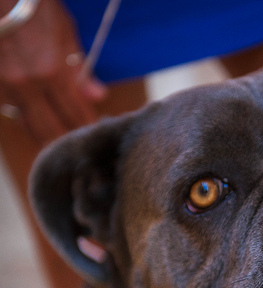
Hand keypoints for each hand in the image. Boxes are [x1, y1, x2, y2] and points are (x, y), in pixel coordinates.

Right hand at [0, 0, 106, 143]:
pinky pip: (12, 114)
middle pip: (53, 129)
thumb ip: (81, 69)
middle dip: (70, 140)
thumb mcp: (65, 32)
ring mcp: (7, 86)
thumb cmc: (34, 8)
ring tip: (63, 143)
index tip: (97, 132)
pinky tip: (39, 128)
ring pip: (30, 127)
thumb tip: (99, 95)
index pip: (76, 114)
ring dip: (48, 138)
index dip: (88, 127)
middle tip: (82, 145)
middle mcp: (27, 84)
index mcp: (52, 71)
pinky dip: (27, 124)